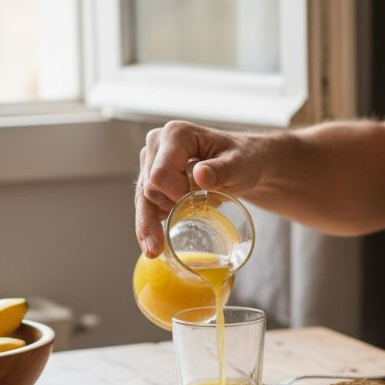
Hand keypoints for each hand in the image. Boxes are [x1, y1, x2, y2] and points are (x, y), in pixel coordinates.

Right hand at [135, 121, 265, 257]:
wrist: (242, 163)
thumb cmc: (243, 159)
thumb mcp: (240, 164)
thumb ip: (222, 170)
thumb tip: (200, 175)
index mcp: (176, 134)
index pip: (160, 173)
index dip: (174, 194)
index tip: (198, 200)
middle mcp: (157, 143)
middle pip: (149, 187)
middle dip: (165, 208)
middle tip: (192, 215)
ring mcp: (152, 160)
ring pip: (142, 197)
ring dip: (149, 223)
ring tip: (154, 250)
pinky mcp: (152, 177)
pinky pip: (145, 203)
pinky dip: (148, 224)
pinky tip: (152, 245)